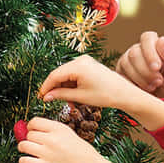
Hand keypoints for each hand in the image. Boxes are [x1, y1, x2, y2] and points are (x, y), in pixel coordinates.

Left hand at [18, 117, 137, 162]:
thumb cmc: (85, 155)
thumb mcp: (72, 136)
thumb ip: (56, 132)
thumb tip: (39, 132)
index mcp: (59, 128)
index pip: (35, 121)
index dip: (31, 126)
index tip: (31, 131)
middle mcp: (51, 139)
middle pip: (29, 134)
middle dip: (29, 139)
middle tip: (32, 144)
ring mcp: (46, 153)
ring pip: (23, 145)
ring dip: (23, 148)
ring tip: (27, 151)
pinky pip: (24, 160)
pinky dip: (23, 161)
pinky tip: (28, 162)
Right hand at [40, 55, 163, 130]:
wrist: (124, 93)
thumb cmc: (105, 95)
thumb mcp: (80, 97)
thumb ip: (61, 95)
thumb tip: (46, 96)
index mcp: (78, 66)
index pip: (54, 75)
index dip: (46, 87)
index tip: (40, 97)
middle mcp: (80, 60)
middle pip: (59, 74)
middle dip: (55, 88)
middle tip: (50, 101)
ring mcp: (85, 61)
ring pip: (66, 75)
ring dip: (64, 88)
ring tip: (68, 102)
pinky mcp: (88, 65)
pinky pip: (74, 74)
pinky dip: (71, 84)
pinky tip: (73, 96)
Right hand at [115, 31, 163, 108]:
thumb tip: (161, 39)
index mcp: (156, 45)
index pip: (147, 38)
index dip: (150, 52)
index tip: (157, 68)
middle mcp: (140, 50)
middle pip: (134, 52)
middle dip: (146, 70)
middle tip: (158, 82)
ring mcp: (128, 61)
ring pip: (125, 63)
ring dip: (140, 78)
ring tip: (153, 87)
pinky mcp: (121, 74)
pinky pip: (120, 76)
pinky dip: (132, 84)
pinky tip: (143, 90)